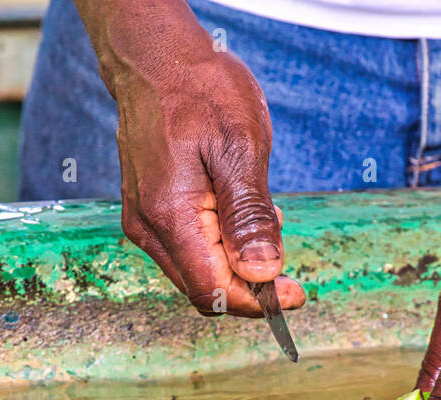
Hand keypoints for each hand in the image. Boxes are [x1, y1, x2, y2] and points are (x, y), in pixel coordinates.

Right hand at [109, 37, 304, 316]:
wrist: (155, 58)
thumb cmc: (200, 91)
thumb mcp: (240, 147)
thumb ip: (249, 216)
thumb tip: (261, 272)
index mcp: (173, 216)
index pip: (214, 291)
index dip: (258, 301)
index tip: (295, 292)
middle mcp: (150, 227)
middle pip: (204, 289)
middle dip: (250, 287)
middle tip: (288, 265)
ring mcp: (144, 220)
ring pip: (195, 272)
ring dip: (235, 266)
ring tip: (266, 220)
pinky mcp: (147, 211)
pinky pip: (186, 249)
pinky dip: (219, 248)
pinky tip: (239, 213)